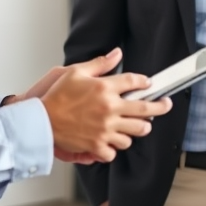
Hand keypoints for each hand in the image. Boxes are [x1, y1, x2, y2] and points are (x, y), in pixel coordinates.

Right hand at [38, 49, 171, 161]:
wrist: (40, 121)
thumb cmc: (56, 97)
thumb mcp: (76, 72)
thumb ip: (100, 64)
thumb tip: (117, 54)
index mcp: (105, 88)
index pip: (135, 82)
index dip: (145, 82)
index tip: (149, 84)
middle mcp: (109, 109)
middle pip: (145, 109)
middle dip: (161, 107)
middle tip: (166, 105)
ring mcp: (105, 129)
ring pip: (135, 132)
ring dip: (137, 129)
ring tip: (137, 126)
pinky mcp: (97, 145)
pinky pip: (115, 151)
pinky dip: (115, 148)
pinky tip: (113, 141)